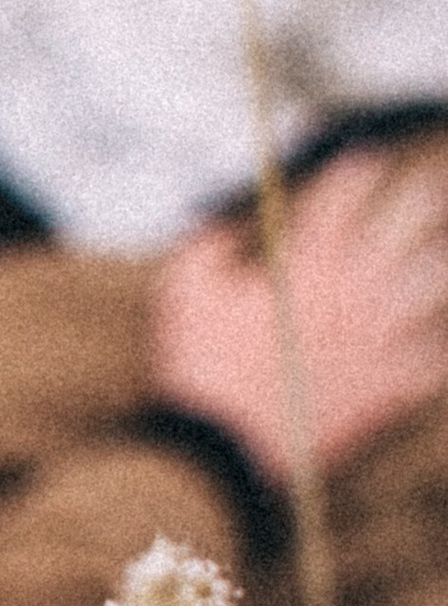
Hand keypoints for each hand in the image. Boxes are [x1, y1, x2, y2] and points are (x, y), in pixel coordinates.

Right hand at [152, 146, 447, 478]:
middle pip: (406, 221)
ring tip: (447, 250)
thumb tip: (232, 219)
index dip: (358, 169)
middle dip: (424, 194)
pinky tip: (445, 339)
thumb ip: (209, 241)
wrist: (219, 449)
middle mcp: (349, 288)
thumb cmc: (198, 364)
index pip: (342, 193)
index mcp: (303, 260)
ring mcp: (374, 336)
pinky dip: (443, 347)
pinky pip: (435, 360)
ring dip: (444, 261)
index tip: (367, 155)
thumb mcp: (184, 288)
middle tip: (435, 180)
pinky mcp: (384, 383)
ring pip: (435, 280)